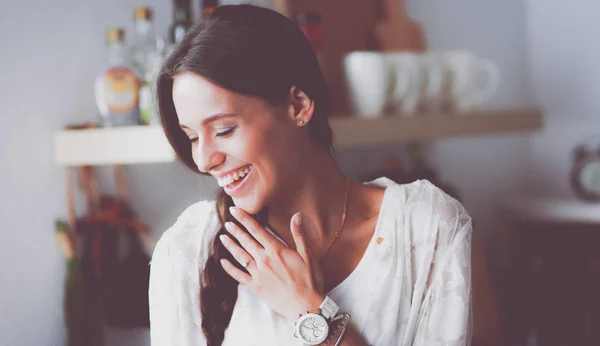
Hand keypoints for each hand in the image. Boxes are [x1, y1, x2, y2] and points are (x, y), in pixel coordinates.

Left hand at [219, 207, 324, 321]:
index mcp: (277, 250)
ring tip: (223, 237)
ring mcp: (258, 274)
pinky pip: (239, 276)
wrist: (305, 306)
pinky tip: (223, 262)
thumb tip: (296, 215)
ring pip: (240, 256)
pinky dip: (230, 269)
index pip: (257, 230)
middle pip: (246, 241)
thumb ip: (299, 234)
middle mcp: (264, 260)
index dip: (245, 219)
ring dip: (231, 246)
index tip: (235, 210)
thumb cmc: (309, 280)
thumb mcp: (308, 255)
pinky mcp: (256, 287)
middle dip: (236, 230)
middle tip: (227, 222)